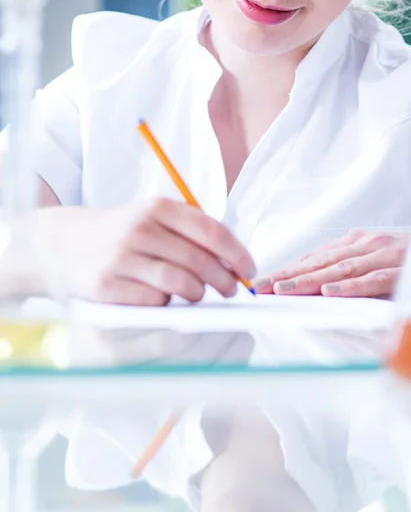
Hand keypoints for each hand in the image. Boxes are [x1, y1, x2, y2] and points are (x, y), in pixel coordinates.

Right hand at [37, 198, 255, 305]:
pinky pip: (153, 301)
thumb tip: (233, 262)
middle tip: (231, 289)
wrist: (60, 243)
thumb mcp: (154, 218)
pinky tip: (163, 298)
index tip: (249, 270)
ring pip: (181, 284)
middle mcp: (141, 229)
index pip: (213, 232)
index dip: (237, 254)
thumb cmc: (121, 233)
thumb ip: (192, 233)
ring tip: (197, 294)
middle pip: (201, 261)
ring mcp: (121, 257)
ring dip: (198, 294)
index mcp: (159, 208)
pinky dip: (166, 304)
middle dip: (225, 280)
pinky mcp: (106, 284)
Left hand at [254, 229, 408, 297]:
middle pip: (321, 261)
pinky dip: (351, 285)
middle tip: (261, 287)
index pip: (315, 257)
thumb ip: (352, 272)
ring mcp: (384, 252)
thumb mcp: (378, 261)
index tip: (262, 282)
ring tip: (285, 290)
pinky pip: (373, 278)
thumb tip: (321, 290)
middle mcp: (366, 242)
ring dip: (311, 280)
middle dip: (288, 275)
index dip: (287, 269)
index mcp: (357, 241)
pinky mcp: (402, 266)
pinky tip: (331, 292)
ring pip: (341, 268)